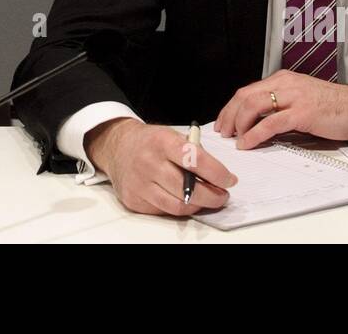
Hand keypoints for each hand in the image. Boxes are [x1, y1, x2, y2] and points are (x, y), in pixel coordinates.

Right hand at [86, 118, 235, 216]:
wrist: (117, 147)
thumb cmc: (150, 142)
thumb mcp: (171, 135)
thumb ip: (194, 153)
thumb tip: (219, 176)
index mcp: (162, 141)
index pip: (195, 160)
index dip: (217, 173)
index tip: (229, 180)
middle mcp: (148, 162)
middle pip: (188, 189)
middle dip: (213, 196)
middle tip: (222, 195)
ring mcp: (139, 183)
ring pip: (178, 206)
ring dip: (198, 205)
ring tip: (206, 199)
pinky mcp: (133, 200)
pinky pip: (164, 211)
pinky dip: (178, 207)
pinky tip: (183, 199)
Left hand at [214, 71, 347, 147]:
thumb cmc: (334, 106)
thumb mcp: (301, 100)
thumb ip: (281, 106)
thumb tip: (258, 123)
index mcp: (283, 79)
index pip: (247, 90)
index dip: (231, 107)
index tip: (223, 121)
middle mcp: (285, 83)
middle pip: (245, 96)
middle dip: (229, 115)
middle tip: (223, 132)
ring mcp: (293, 97)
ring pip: (253, 106)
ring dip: (239, 123)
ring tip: (234, 138)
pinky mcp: (302, 112)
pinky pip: (271, 123)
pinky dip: (255, 134)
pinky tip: (249, 143)